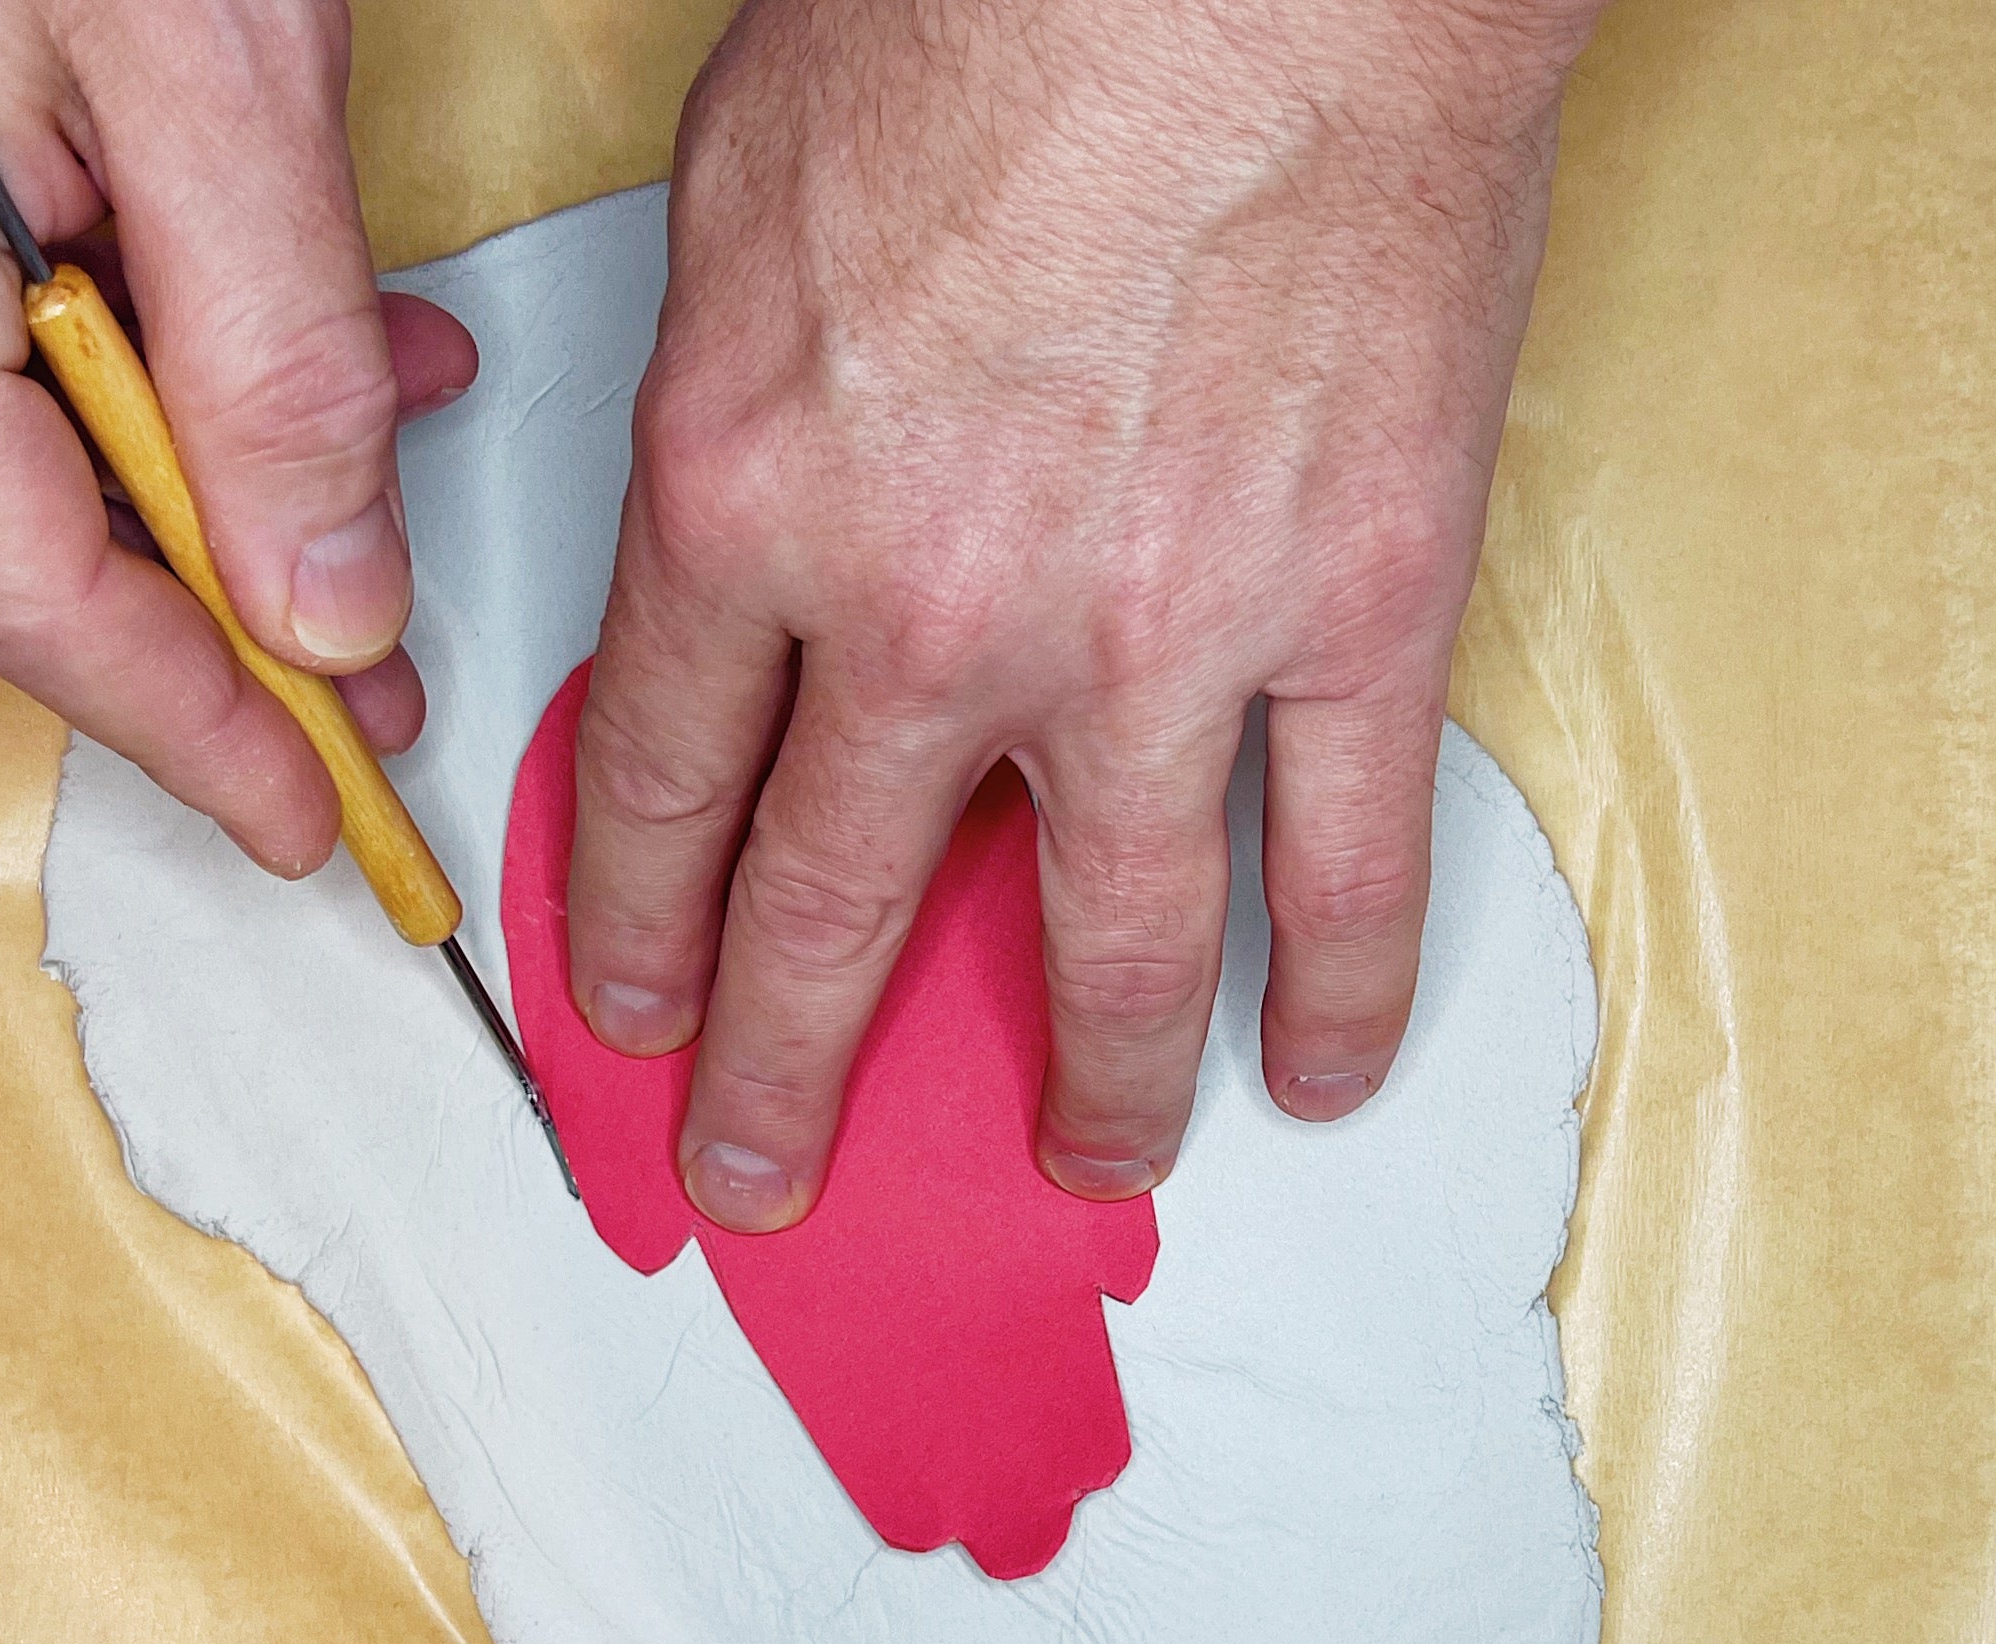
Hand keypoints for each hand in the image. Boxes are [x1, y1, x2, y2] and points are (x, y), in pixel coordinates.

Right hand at [0, 0, 474, 871]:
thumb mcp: (215, 68)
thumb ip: (279, 363)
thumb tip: (322, 594)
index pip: (29, 597)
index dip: (194, 725)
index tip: (322, 815)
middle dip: (211, 582)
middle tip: (376, 644)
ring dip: (173, 449)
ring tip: (363, 398)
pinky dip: (82, 348)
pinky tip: (211, 312)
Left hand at [573, 0, 1601, 1229]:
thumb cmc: (1005, 3)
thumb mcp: (747, 180)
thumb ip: (724, 389)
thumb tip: (735, 512)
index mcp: (750, 492)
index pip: (669, 780)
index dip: (646, 923)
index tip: (640, 1008)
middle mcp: (934, 613)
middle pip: (832, 909)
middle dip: (780, 1073)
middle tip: (761, 1174)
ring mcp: (1156, 642)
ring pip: (1110, 945)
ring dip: (1089, 1090)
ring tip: (1083, 1164)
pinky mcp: (1355, 618)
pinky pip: (1347, 862)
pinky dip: (1339, 990)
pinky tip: (1318, 1069)